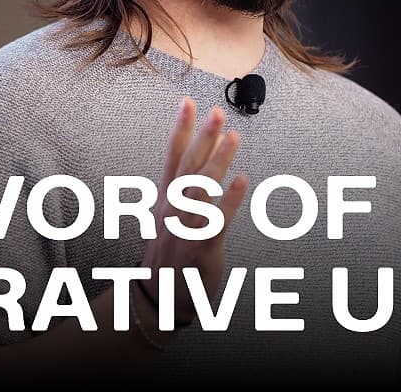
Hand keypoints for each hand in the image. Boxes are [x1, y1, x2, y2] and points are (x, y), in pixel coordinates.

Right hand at [140, 98, 248, 324]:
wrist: (158, 299)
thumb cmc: (169, 254)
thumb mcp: (168, 217)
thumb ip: (181, 189)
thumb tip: (198, 158)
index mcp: (166, 200)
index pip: (173, 157)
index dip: (180, 129)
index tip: (189, 102)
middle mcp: (173, 210)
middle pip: (188, 167)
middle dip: (202, 138)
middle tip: (217, 112)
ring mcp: (184, 229)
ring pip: (200, 190)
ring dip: (217, 162)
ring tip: (234, 137)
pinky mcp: (200, 249)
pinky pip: (215, 222)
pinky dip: (228, 201)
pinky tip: (242, 181)